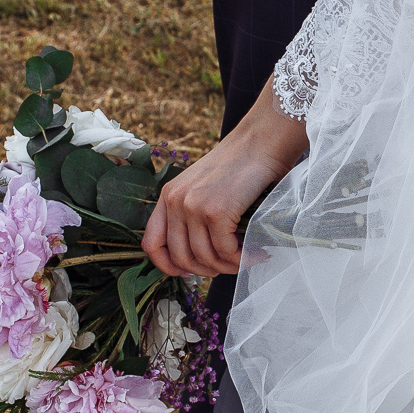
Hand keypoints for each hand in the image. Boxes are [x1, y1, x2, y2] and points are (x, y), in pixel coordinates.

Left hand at [142, 82, 308, 276]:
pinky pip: (226, 251)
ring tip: (250, 258)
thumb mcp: (204, 188)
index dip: (168, 266)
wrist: (262, 140)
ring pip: (205, 258)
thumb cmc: (242, 166)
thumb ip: (194, 216)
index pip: (151, 244)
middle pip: (181, 258)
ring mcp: (193, 206)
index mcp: (168, 196)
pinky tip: (258, 252)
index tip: (190, 272)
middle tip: (232, 265)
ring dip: (230, 267)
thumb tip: (201, 257)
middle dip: (209, 270)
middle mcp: (175, 201)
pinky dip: (244, 258)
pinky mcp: (216, 211)